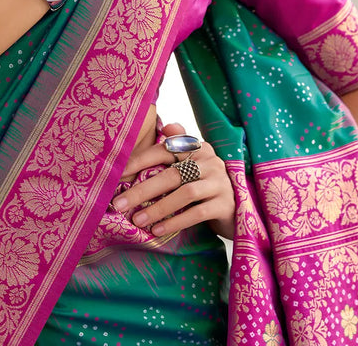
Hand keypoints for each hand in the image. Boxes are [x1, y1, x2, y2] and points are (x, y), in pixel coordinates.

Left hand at [112, 122, 235, 239]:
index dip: (140, 160)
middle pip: (171, 174)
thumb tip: (165, 127)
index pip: (165, 150)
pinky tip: (158, 230)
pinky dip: (175, 221)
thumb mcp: (191, 166)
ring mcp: (220, 181)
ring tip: (137, 220)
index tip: (118, 174)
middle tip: (120, 204)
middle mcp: (210, 161)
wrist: (238, 209)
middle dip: (142, 190)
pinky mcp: (226, 203)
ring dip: (158, 208)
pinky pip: (197, 212)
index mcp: (198, 147)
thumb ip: (177, 148)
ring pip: (184, 193)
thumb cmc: (206, 186)